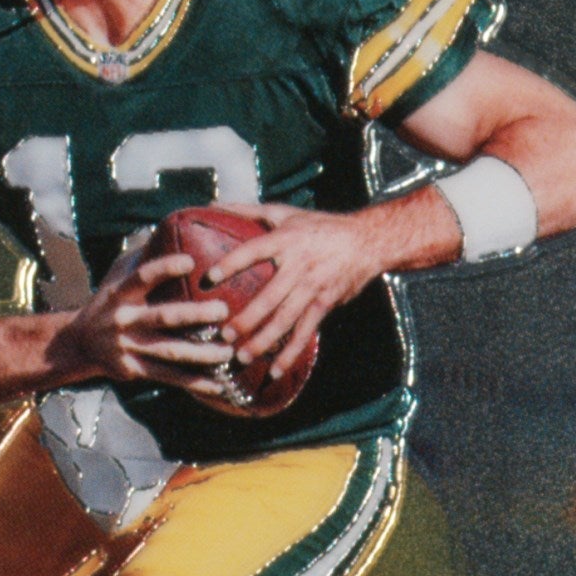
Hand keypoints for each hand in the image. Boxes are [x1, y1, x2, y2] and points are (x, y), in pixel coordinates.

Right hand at [51, 247, 236, 395]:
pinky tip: (218, 385)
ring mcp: (126, 347)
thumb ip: (142, 253)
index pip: (142, 277)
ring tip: (228, 351)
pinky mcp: (132, 370)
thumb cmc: (110, 299)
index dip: (164, 268)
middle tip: (223, 311)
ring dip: (201, 354)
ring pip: (169, 352)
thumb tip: (174, 224)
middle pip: (162, 317)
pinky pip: (168, 377)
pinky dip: (194, 382)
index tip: (190, 262)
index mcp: (119, 292)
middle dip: (193, 315)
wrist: (79, 343)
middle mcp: (122, 320)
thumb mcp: (117, 273)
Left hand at [206, 204, 376, 382]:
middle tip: (224, 333)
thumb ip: (247, 211)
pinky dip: (290, 353)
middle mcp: (298, 265)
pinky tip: (275, 370)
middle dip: (246, 318)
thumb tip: (212, 205)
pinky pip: (304, 332)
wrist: (366, 241)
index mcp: (285, 240)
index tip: (209, 277)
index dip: (231, 263)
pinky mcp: (324, 303)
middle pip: (268, 296)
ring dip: (263, 341)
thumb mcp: (286, 213)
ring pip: (285, 319)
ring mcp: (312, 287)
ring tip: (242, 356)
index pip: (253, 251)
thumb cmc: (319, 226)